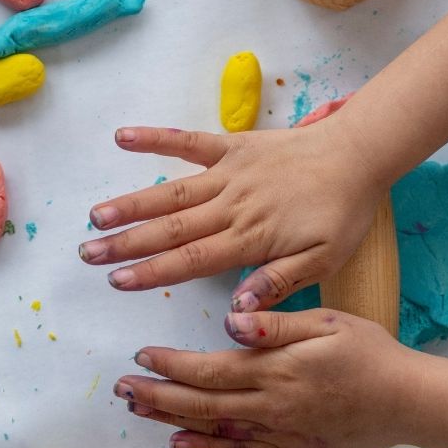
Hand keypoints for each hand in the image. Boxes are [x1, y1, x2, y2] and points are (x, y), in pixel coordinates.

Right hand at [79, 123, 384, 309]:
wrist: (359, 154)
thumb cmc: (342, 213)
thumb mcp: (323, 261)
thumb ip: (277, 283)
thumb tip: (236, 309)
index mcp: (250, 238)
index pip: (190, 260)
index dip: (151, 271)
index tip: (117, 281)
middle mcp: (230, 206)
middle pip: (170, 228)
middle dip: (126, 243)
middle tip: (88, 254)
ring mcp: (228, 173)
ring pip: (170, 192)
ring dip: (131, 204)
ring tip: (95, 216)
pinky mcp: (231, 146)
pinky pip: (188, 142)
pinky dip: (156, 138)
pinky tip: (122, 138)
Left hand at [113, 309, 422, 447]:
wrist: (409, 402)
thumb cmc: (370, 353)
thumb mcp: (328, 323)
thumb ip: (276, 324)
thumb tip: (231, 320)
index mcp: (275, 369)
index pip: (209, 368)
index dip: (171, 365)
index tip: (141, 356)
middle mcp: (269, 404)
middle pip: (200, 402)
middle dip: (156, 395)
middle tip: (121, 389)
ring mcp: (278, 431)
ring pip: (213, 428)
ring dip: (170, 420)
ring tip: (137, 412)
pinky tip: (180, 444)